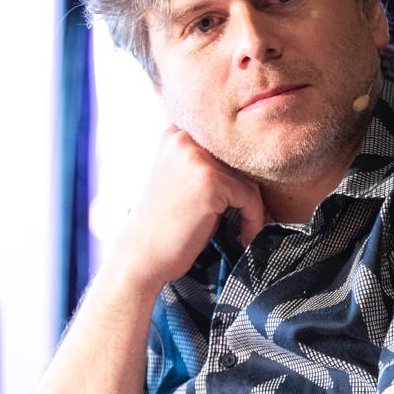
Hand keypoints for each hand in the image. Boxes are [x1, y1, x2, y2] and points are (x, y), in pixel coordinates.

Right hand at [105, 126, 264, 294]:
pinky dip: (253, 219)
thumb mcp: (178, 180)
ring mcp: (197, 158)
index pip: (222, 148)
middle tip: (245, 219)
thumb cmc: (162, 226)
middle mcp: (183, 140)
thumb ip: (204, 165)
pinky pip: (249, 197)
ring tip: (243, 231)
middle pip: (236, 162)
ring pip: (246, 180)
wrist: (141, 258)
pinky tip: (244, 236)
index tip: (240, 202)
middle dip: (243, 194)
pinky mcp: (211, 181)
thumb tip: (248, 166)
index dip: (233, 177)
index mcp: (174, 135)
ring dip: (250, 209)